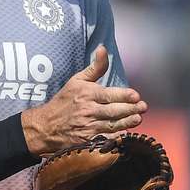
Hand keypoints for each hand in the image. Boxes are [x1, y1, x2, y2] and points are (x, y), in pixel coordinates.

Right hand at [21, 45, 146, 155]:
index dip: (124, 96)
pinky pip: (105, 139)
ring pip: (112, 125)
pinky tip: (126, 134)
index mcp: (87, 94)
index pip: (109, 95)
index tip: (136, 96)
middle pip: (114, 111)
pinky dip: (116, 137)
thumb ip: (95, 67)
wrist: (46, 126)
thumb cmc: (64, 101)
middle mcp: (88, 111)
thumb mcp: (77, 80)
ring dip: (127, 122)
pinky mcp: (87, 141)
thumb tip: (103, 49)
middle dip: (130, 109)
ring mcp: (88, 127)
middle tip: (143, 107)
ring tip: (138, 119)